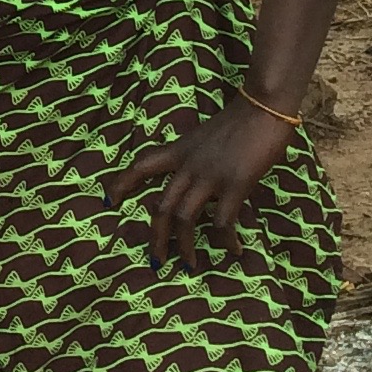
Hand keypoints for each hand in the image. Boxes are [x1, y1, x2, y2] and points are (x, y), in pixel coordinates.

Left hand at [107, 94, 294, 268]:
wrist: (263, 106)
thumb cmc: (239, 120)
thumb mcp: (205, 137)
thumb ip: (196, 158)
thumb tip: (195, 183)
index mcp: (179, 151)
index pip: (141, 166)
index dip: (121, 184)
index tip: (108, 202)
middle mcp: (188, 165)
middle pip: (161, 207)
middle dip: (156, 238)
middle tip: (156, 261)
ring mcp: (211, 176)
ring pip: (185, 218)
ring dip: (185, 247)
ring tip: (189, 266)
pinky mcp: (235, 184)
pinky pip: (223, 221)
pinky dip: (225, 240)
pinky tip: (233, 250)